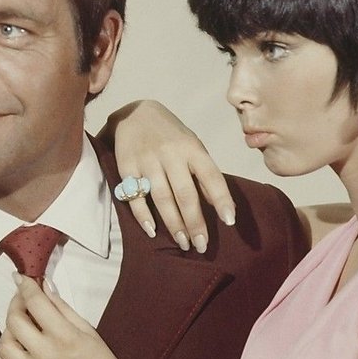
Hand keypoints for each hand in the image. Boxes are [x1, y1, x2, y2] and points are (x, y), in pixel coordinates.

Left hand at [0, 276, 136, 358]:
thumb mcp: (88, 330)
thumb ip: (62, 308)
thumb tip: (44, 287)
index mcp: (64, 337)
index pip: (35, 303)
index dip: (25, 286)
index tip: (21, 278)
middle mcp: (46, 355)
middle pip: (15, 321)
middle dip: (16, 304)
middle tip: (23, 300)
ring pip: (4, 345)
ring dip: (8, 330)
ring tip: (19, 326)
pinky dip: (0, 357)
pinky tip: (10, 348)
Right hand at [102, 100, 233, 252]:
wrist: (134, 113)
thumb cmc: (170, 135)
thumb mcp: (192, 145)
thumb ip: (203, 172)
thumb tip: (216, 204)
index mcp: (192, 148)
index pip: (211, 176)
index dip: (221, 199)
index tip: (230, 221)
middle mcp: (171, 154)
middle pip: (185, 194)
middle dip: (195, 222)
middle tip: (201, 245)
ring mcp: (148, 160)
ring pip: (163, 198)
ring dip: (174, 224)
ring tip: (183, 243)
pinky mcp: (127, 166)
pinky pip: (135, 196)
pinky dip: (143, 215)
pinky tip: (152, 230)